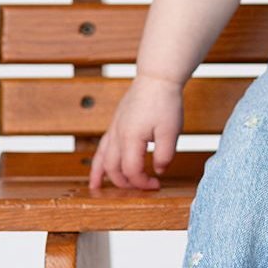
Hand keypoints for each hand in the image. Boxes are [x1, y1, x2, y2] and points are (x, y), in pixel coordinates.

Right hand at [88, 74, 183, 189]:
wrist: (157, 78)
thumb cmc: (165, 102)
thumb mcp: (171, 131)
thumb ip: (165, 154)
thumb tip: (159, 171)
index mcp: (131, 138)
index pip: (132, 170)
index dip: (143, 183)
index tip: (156, 185)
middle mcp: (117, 135)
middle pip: (113, 168)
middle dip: (125, 183)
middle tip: (141, 189)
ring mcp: (114, 129)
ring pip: (102, 157)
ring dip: (101, 175)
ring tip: (96, 189)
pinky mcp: (115, 124)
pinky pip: (102, 146)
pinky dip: (98, 160)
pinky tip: (99, 166)